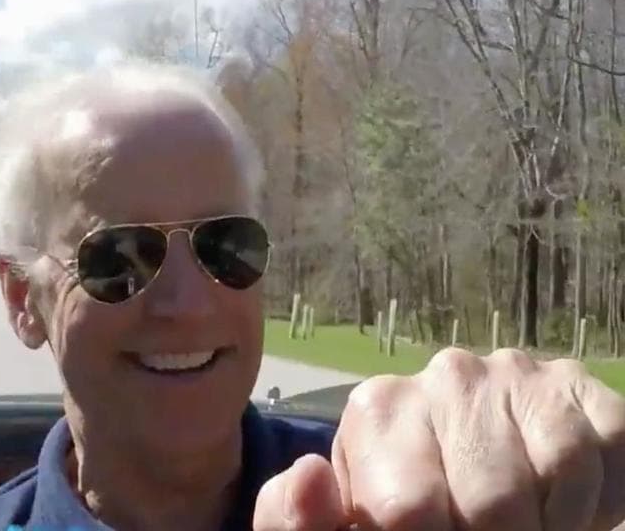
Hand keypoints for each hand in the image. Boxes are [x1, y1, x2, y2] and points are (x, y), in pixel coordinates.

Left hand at [253, 348, 624, 530]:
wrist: (464, 463)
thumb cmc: (398, 499)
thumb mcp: (341, 515)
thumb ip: (296, 517)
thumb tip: (308, 478)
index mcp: (378, 410)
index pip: (408, 512)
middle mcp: (445, 377)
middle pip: (488, 506)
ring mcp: (514, 375)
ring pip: (551, 483)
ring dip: (543, 525)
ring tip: (519, 522)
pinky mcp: (576, 386)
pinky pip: (601, 460)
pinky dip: (588, 504)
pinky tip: (556, 500)